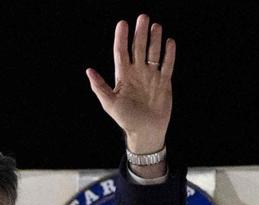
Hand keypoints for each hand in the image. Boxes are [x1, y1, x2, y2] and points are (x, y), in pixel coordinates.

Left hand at [86, 13, 174, 153]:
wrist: (146, 132)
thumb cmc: (126, 119)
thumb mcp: (110, 104)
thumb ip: (100, 87)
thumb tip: (89, 71)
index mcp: (123, 76)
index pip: (121, 52)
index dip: (121, 38)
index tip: (123, 23)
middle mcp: (137, 73)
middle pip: (138, 48)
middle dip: (140, 33)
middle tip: (143, 17)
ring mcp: (151, 76)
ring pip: (153, 53)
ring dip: (154, 39)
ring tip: (156, 26)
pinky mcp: (164, 82)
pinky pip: (167, 65)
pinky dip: (169, 54)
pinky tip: (169, 42)